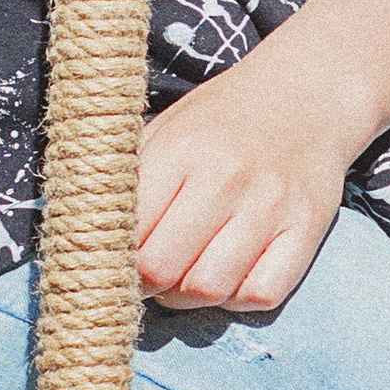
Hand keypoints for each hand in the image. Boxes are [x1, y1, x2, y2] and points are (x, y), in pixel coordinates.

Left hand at [135, 43, 364, 314]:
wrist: (309, 92)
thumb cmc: (223, 118)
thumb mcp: (167, 129)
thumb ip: (127, 178)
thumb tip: (79, 235)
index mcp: (180, 149)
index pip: (125, 233)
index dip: (109, 260)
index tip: (109, 262)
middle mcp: (226, 177)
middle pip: (162, 269)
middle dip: (144, 284)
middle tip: (146, 275)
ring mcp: (272, 204)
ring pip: (209, 290)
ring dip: (188, 295)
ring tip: (186, 274)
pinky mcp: (309, 227)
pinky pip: (261, 294)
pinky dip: (238, 298)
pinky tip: (231, 273)